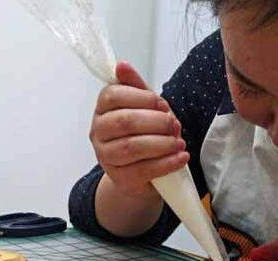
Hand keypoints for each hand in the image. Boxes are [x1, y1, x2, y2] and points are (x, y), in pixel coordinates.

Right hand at [90, 62, 188, 196]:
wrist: (139, 173)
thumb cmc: (142, 134)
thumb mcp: (143, 107)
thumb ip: (136, 87)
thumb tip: (122, 65)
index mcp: (102, 110)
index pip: (113, 96)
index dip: (142, 98)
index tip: (162, 104)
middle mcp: (98, 133)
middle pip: (124, 122)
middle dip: (156, 122)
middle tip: (175, 125)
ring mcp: (106, 157)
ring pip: (132, 147)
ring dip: (162, 143)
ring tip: (179, 142)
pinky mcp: (119, 178)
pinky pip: (143, 170)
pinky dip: (166, 163)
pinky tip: (180, 157)